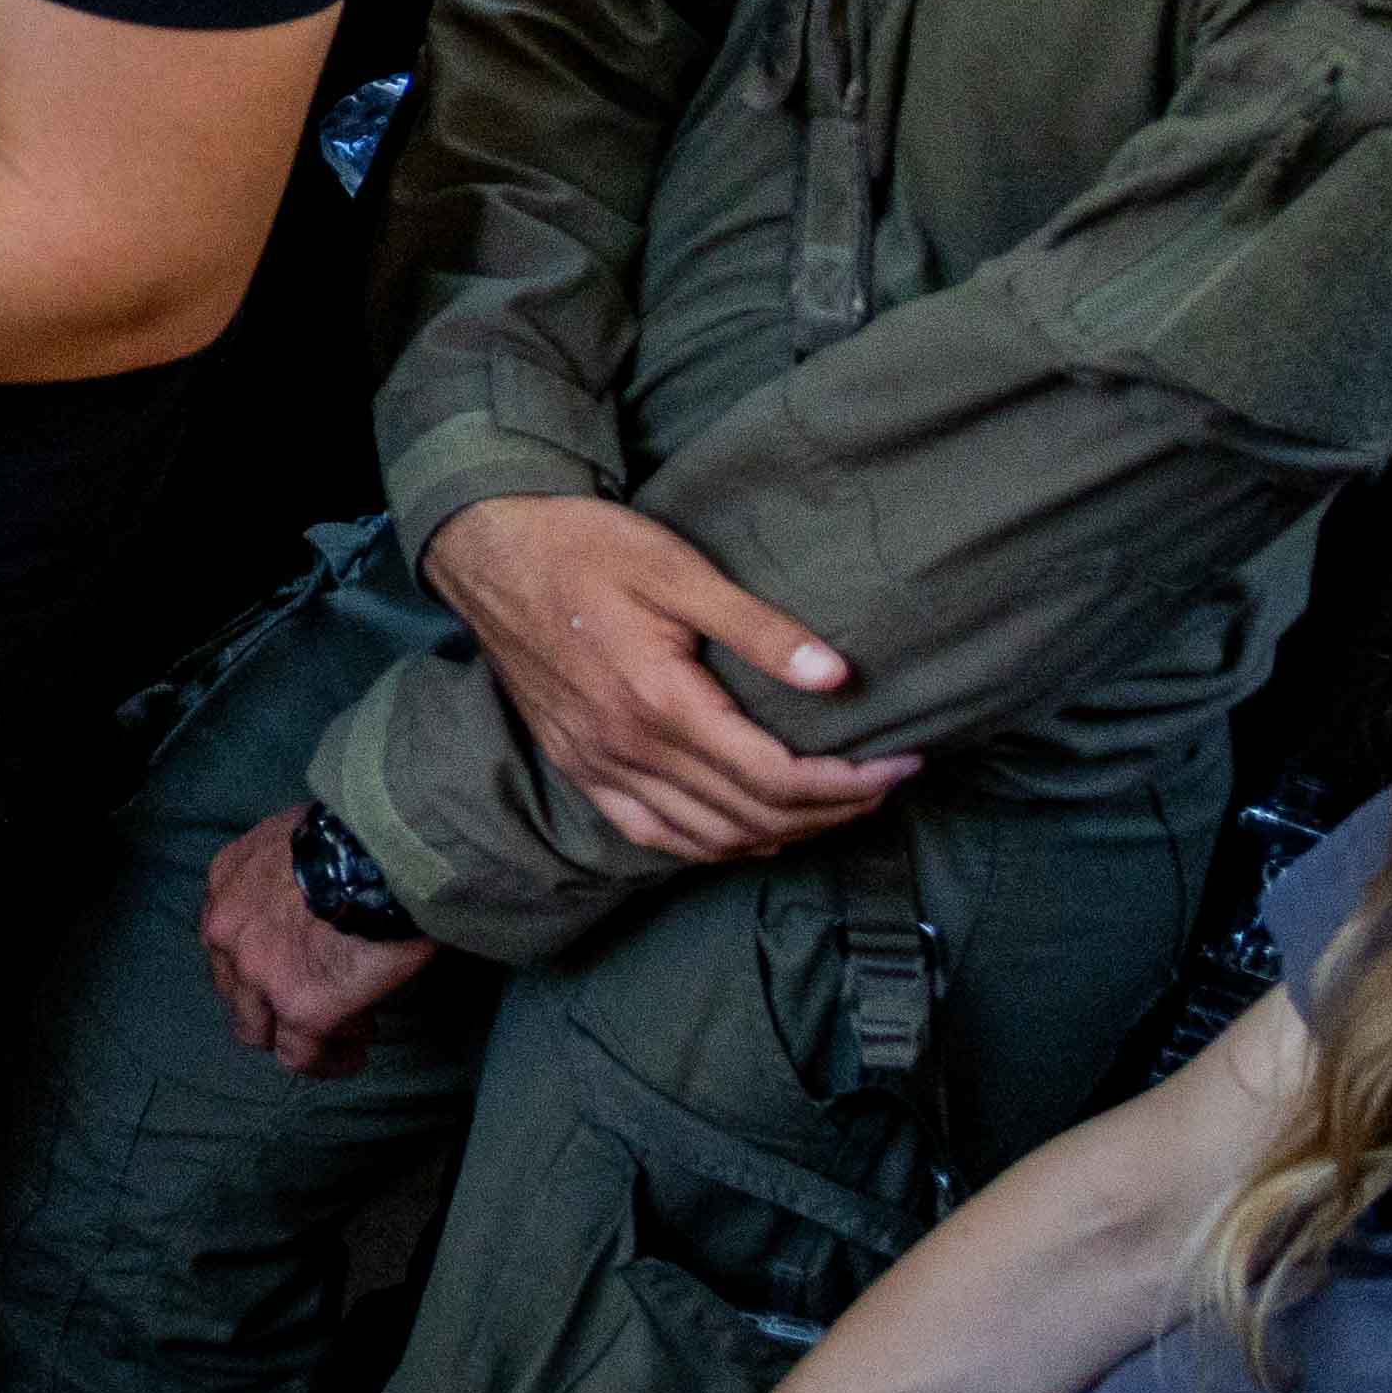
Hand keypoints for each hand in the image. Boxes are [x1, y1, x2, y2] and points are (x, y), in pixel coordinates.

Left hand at [194, 802, 443, 1074]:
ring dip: (296, 1032)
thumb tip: (321, 894)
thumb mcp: (298, 838)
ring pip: (257, 1029)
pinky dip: (326, 1060)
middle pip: (233, 987)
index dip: (265, 955)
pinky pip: (300, 1057)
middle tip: (323, 996)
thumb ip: (290, 871)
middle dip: (270, 999)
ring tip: (346, 1027)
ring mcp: (256, 974)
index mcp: (226, 882)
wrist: (384, 849)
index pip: (230, 937)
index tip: (305, 958)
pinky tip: (353, 1054)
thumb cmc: (359, 832)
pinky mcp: (299, 1008)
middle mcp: (226, 931)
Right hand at [427, 489, 915, 866]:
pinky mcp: (576, 764)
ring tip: (835, 808)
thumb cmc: (585, 547)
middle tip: (887, 786)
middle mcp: (626, 748)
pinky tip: (750, 834)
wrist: (488, 549)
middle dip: (832, 810)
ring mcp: (595, 764)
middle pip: (750, 815)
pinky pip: (652, 832)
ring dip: (781, 834)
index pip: (774, 776)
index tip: (903, 764)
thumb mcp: (678, 569)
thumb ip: (757, 628)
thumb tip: (838, 676)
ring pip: (706, 836)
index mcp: (658, 702)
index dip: (849, 782)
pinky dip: (712, 845)